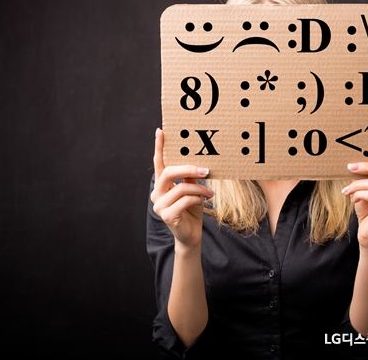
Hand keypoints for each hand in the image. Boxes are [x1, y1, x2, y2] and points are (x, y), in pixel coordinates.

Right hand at [150, 128, 213, 249]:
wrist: (192, 235)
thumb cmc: (193, 210)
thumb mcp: (193, 190)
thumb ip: (190, 178)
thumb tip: (199, 164)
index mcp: (162, 185)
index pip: (159, 163)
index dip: (159, 147)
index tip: (161, 131)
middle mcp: (156, 193)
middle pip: (168, 172)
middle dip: (188, 169)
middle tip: (205, 170)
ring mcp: (159, 205)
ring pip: (181, 188)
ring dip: (199, 188)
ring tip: (210, 192)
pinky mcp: (166, 215)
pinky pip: (185, 200)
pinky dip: (197, 198)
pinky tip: (204, 201)